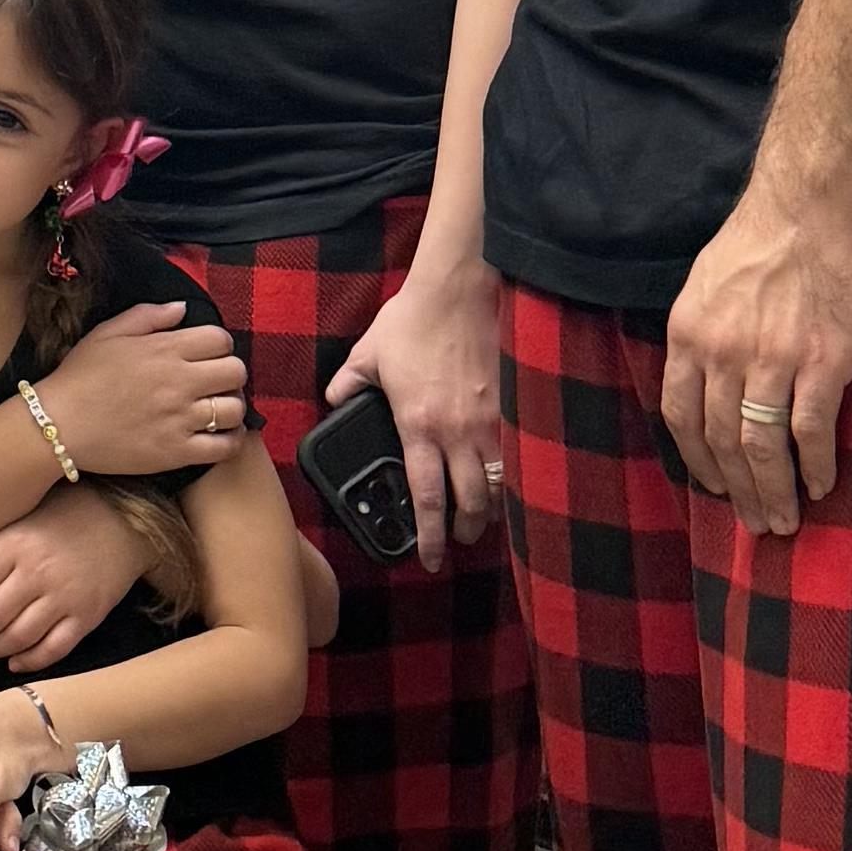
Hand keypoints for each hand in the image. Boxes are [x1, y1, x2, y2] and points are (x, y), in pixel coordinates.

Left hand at [0, 490, 141, 666]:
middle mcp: (37, 572)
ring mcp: (64, 597)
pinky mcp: (87, 616)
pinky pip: (53, 649)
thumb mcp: (19, 521)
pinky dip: (30, 661)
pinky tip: (14, 662)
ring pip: (18, 638)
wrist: (121, 519)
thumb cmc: (60, 517)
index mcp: (14, 544)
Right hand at [37, 302, 246, 476]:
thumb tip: (182, 308)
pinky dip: (230, 441)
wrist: (59, 424)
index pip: (220, 339)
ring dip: (231, 407)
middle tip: (215, 382)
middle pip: (235, 372)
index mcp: (164, 349)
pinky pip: (224, 448)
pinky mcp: (177, 452)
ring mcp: (180, 419)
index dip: (220, 344)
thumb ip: (147, 315)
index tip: (207, 354)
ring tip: (217, 409)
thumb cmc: (80, 376)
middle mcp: (178, 382)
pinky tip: (219, 436)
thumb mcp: (107, 333)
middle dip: (230, 373)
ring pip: (235, 410)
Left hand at [333, 255, 506, 568]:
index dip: (430, 536)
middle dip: (465, 531)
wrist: (457, 290)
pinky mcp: (512, 406)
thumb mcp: (368, 353)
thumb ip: (349, 383)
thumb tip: (334, 400)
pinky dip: (512, 477)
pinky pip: (517, 456)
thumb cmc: (412, 320)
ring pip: (498, 485)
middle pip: (470, 504)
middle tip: (457, 540)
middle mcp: (457, 432)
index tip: (430, 560)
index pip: (426, 498)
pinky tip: (506, 481)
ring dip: (490, 508)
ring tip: (480, 516)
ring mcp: (490, 421)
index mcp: (419, 426)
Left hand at [663, 163, 851, 529]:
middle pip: (722, 442)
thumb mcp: (706, 286)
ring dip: (775, 491)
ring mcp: (771, 360)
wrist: (810, 207)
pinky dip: (814, 466)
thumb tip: (705, 383)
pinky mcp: (822, 363)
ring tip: (787, 519)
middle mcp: (722, 354)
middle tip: (759, 523)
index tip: (716, 488)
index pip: (681, 416)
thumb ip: (703, 337)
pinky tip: (821, 485)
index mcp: (689, 336)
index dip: (698, 461)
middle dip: (741, 491)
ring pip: (762, 446)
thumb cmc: (761, 242)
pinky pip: (811, 430)